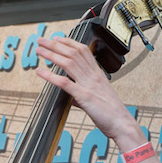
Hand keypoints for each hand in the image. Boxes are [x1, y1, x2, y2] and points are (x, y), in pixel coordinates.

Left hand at [36, 36, 161, 162]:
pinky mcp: (84, 97)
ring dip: (51, 55)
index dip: (68, 42)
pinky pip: (65, 83)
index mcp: (98, 74)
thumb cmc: (112, 114)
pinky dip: (50, 76)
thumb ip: (83, 96)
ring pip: (68, 63)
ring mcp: (89, 85)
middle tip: (42, 40)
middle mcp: (93, 76)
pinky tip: (40, 72)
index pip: (83, 50)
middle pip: (73, 53)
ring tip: (39, 50)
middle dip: (55, 44)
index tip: (57, 38)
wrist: (122, 124)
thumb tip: (73, 98)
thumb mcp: (98, 99)